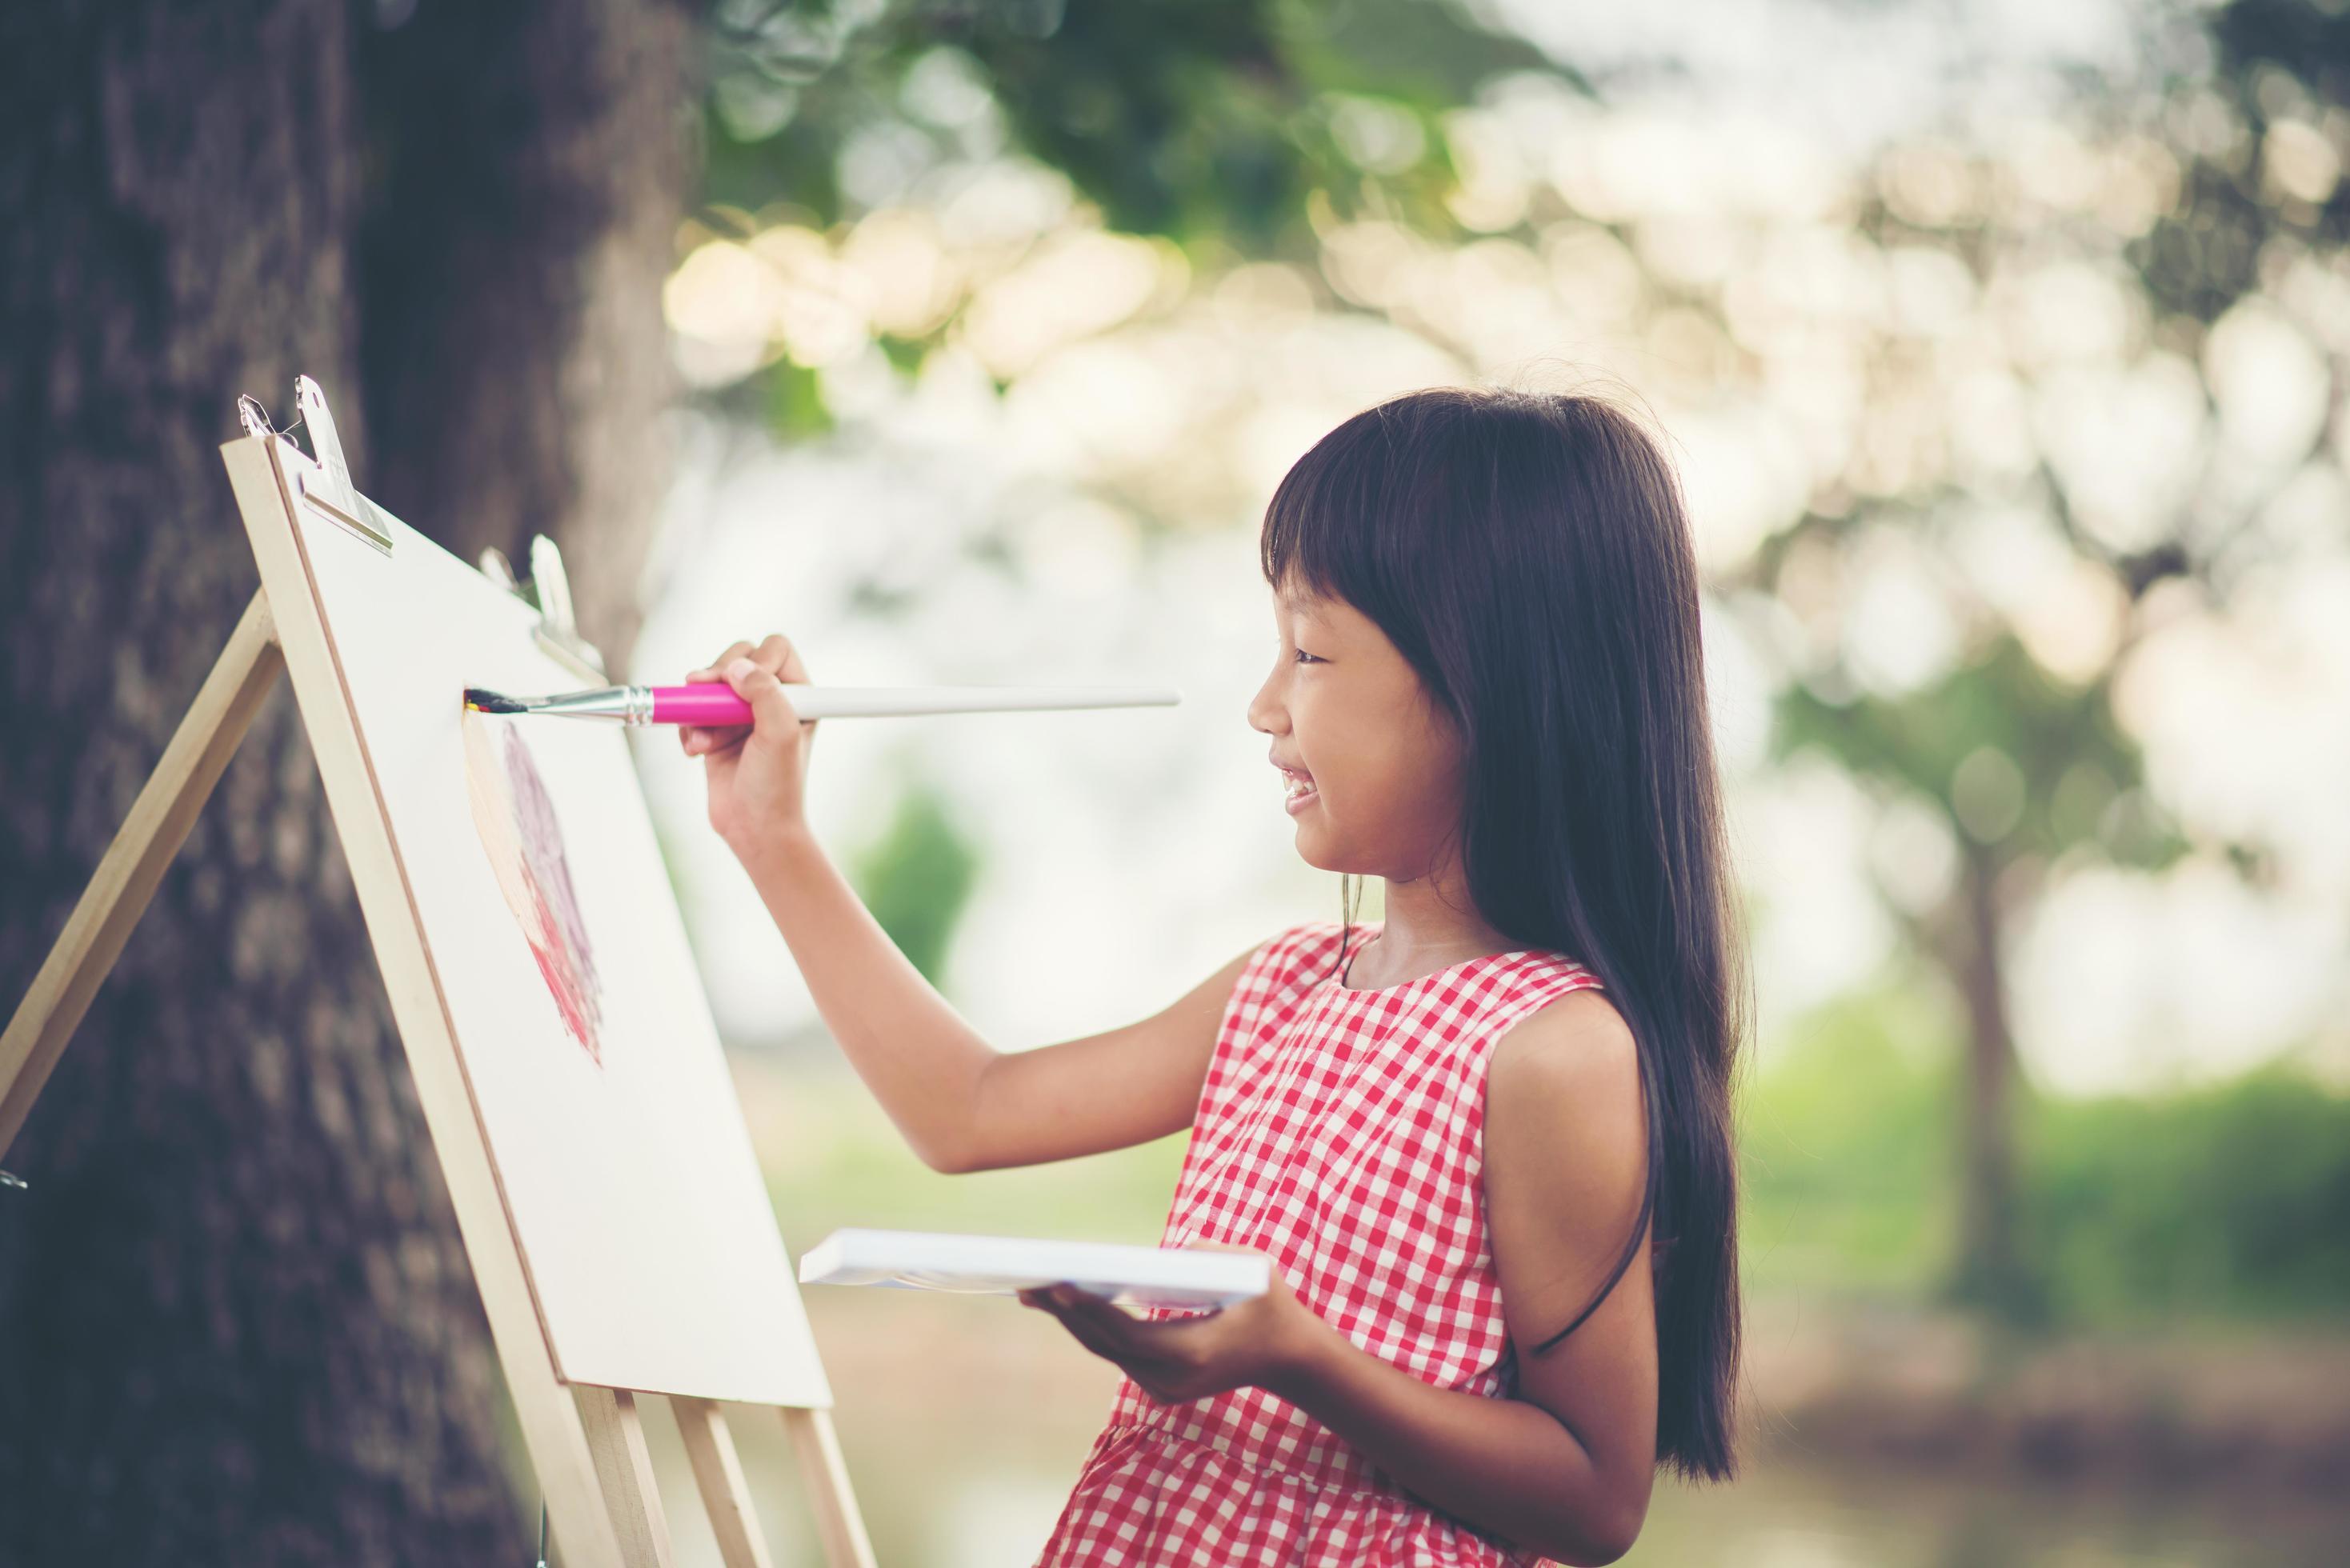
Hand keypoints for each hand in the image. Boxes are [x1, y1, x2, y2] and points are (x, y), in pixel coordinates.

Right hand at [681, 633, 818, 862]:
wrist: (753, 829)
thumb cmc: (776, 786)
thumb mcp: (781, 736)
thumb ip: (766, 694)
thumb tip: (739, 667)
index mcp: (799, 695)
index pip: (776, 649)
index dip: (756, 660)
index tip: (742, 686)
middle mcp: (771, 699)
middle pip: (738, 657)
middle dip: (717, 678)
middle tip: (702, 694)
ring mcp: (741, 714)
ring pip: (709, 684)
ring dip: (699, 708)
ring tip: (704, 741)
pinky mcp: (715, 730)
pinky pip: (692, 710)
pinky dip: (688, 727)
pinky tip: (696, 750)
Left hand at [1016, 1244, 1326, 1405]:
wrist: (1288, 1358)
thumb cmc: (1271, 1305)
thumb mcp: (1255, 1268)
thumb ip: (1210, 1255)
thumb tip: (1165, 1255)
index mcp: (1192, 1354)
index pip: (1128, 1333)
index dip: (1090, 1310)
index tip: (1059, 1285)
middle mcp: (1171, 1380)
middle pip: (1106, 1344)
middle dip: (1066, 1313)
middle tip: (1029, 1284)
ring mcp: (1164, 1390)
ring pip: (1107, 1352)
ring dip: (1073, 1322)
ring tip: (1035, 1292)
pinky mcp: (1160, 1388)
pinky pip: (1118, 1355)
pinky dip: (1093, 1330)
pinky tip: (1067, 1307)